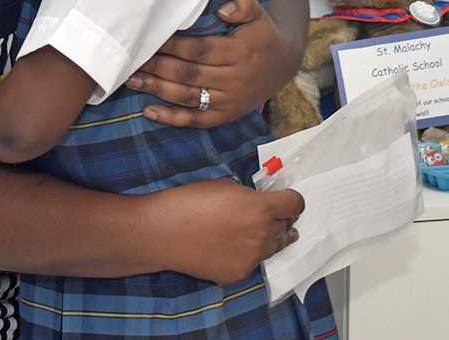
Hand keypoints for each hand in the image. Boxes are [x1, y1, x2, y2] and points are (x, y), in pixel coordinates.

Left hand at [126, 0, 303, 127]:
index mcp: (240, 53)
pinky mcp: (226, 115)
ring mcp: (229, 100)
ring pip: (187, 96)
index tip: (149, 39)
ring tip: (132, 80)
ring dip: (157, 90)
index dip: (172, 45)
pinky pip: (196, 120)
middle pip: (188, 73)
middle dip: (157, 67)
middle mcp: (234, 79)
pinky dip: (172, 118)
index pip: (199, 49)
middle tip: (131, 60)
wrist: (284, 63)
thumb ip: (243, 5)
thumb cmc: (262, 34)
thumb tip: (222, 8)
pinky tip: (148, 112)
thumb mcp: (259, 14)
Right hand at [155, 180, 302, 285]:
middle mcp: (262, 234)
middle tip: (270, 215)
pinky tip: (229, 246)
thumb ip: (249, 197)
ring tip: (254, 232)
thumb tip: (260, 204)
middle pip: (286, 226)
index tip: (286, 199)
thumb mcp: (225, 187)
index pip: (296, 204)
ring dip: (268, 237)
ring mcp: (253, 258)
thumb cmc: (190, 202)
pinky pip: (253, 262)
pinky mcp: (240, 273)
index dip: (292, 200)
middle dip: (279, 218)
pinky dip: (246, 253)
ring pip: (274, 247)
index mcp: (260, 208)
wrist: (165, 231)